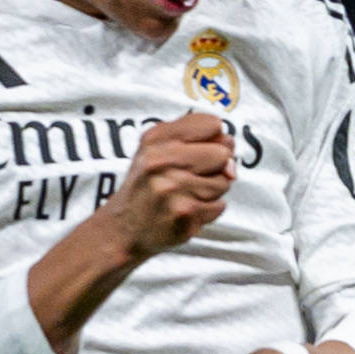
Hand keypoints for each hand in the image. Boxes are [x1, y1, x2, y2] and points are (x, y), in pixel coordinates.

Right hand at [108, 113, 236, 258]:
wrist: (123, 227)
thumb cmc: (147, 184)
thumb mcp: (157, 148)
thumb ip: (194, 138)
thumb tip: (231, 149)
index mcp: (157, 138)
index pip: (212, 125)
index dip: (214, 140)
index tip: (201, 152)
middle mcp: (162, 160)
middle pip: (222, 154)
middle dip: (216, 167)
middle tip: (193, 178)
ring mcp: (173, 188)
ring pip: (223, 182)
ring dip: (212, 191)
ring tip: (187, 195)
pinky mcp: (184, 213)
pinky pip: (219, 206)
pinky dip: (208, 210)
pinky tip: (187, 210)